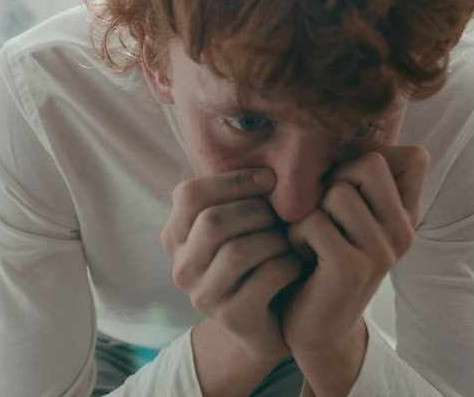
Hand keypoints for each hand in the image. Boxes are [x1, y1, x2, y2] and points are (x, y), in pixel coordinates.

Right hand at [161, 167, 305, 363]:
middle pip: (213, 221)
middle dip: (257, 211)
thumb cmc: (261, 259)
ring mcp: (202, 295)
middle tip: (282, 215)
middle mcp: (181, 266)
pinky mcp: (230, 317)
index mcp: (176, 236)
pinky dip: (289, 264)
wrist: (272, 323)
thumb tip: (270, 150)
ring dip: (275, 239)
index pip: (189, 194)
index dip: (233, 181)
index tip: (269, 179)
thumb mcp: (243, 224)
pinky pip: (265, 277)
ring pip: (239, 250)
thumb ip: (240, 193)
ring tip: (291, 240)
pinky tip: (298, 264)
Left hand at [279, 147, 429, 390]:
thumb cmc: (320, 257)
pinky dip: (296, 235)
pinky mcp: (352, 268)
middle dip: (333, 182)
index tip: (345, 193)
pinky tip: (302, 258)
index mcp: (407, 215)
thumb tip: (348, 118)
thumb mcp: (344, 214)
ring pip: (338, 190)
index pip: (414, 156)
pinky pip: (313, 220)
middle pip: (370, 162)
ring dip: (310, 211)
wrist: (313, 327)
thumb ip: (357, 177)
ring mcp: (383, 251)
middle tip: (322, 216)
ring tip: (311, 239)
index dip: (367, 162)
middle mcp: (405, 232)